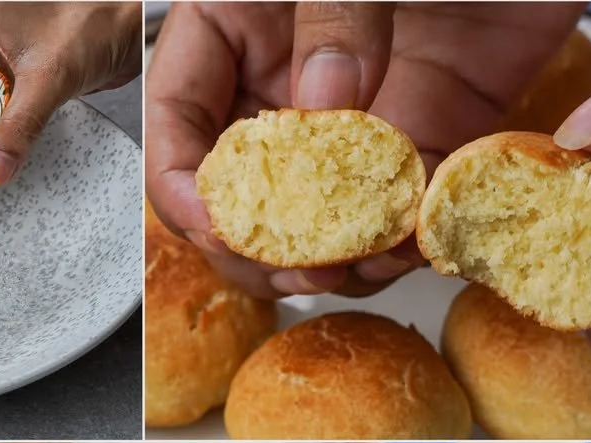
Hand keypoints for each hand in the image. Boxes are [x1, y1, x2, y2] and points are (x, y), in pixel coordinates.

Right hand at [146, 1, 583, 298]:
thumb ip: (334, 14)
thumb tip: (325, 101)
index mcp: (234, 27)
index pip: (175, 121)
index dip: (181, 185)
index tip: (216, 224)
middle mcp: (280, 86)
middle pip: (234, 196)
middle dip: (257, 249)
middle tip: (296, 268)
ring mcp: (347, 124)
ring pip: (308, 224)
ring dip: (331, 261)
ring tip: (360, 266)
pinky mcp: (416, 144)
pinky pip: (393, 217)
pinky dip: (400, 246)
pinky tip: (414, 246)